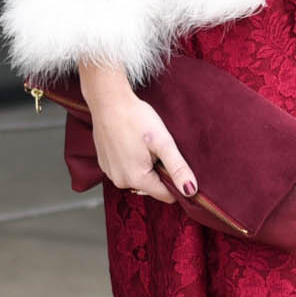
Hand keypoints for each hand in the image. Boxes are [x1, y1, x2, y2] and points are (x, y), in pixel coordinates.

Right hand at [79, 62, 195, 203]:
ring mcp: (110, 174)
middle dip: (158, 171)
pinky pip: (125, 170)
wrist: (108, 101)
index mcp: (137, 179)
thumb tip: (191, 191)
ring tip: (142, 144)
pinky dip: (131, 160)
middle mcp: (121, 182)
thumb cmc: (135, 118)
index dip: (175, 181)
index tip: (173, 161)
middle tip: (155, 148)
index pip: (166, 195)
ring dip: (145, 166)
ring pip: (138, 178)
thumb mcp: (163, 142)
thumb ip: (178, 168)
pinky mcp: (104, 165)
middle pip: (152, 187)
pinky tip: (130, 143)